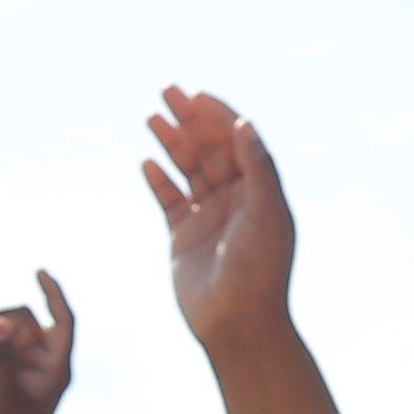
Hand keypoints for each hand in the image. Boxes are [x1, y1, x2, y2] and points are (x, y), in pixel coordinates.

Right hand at [0, 274, 76, 413]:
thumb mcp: (0, 393)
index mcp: (55, 369)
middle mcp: (41, 364)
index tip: (39, 271)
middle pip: (23, 321)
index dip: (54, 294)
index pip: (63, 321)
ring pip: (2, 330)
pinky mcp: (1, 372)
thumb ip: (0, 357)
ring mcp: (20, 368)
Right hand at [144, 87, 301, 349]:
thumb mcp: (266, 214)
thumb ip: (258, 168)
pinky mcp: (184, 236)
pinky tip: (147, 162)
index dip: (219, 115)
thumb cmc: (260, 269)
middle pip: (210, 148)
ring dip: (171, 142)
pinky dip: (159, 180)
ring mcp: (209, 216)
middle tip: (168, 90)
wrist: (238, 323)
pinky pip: (169, 199)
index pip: (239, 141)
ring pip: (187, 169)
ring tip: (151, 116)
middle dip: (190, 119)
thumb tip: (245, 124)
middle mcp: (236, 198)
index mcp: (260, 190)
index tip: (198, 95)